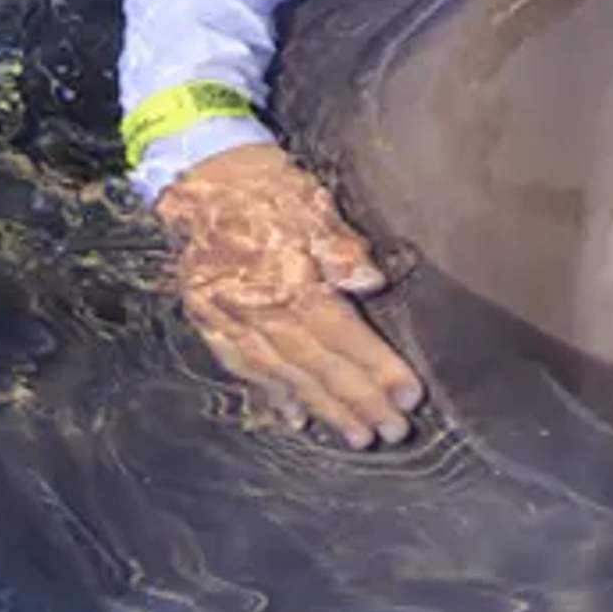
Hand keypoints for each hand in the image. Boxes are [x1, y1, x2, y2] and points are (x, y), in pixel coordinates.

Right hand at [155, 142, 424, 445]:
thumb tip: (373, 281)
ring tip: (357, 436)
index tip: (410, 395)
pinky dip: (271, 396)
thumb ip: (341, 248)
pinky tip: (294, 417)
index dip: (379, 368)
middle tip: (393, 431)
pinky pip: (243, 368)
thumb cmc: (268, 187)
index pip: (344, 336)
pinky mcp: (210, 321)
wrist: (202, 175)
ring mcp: (230, 320)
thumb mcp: (312, 204)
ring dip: (323, 408)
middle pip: (318, 365)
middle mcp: (258, 310)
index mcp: (289, 281)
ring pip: (284, 375)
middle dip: (359, 401)